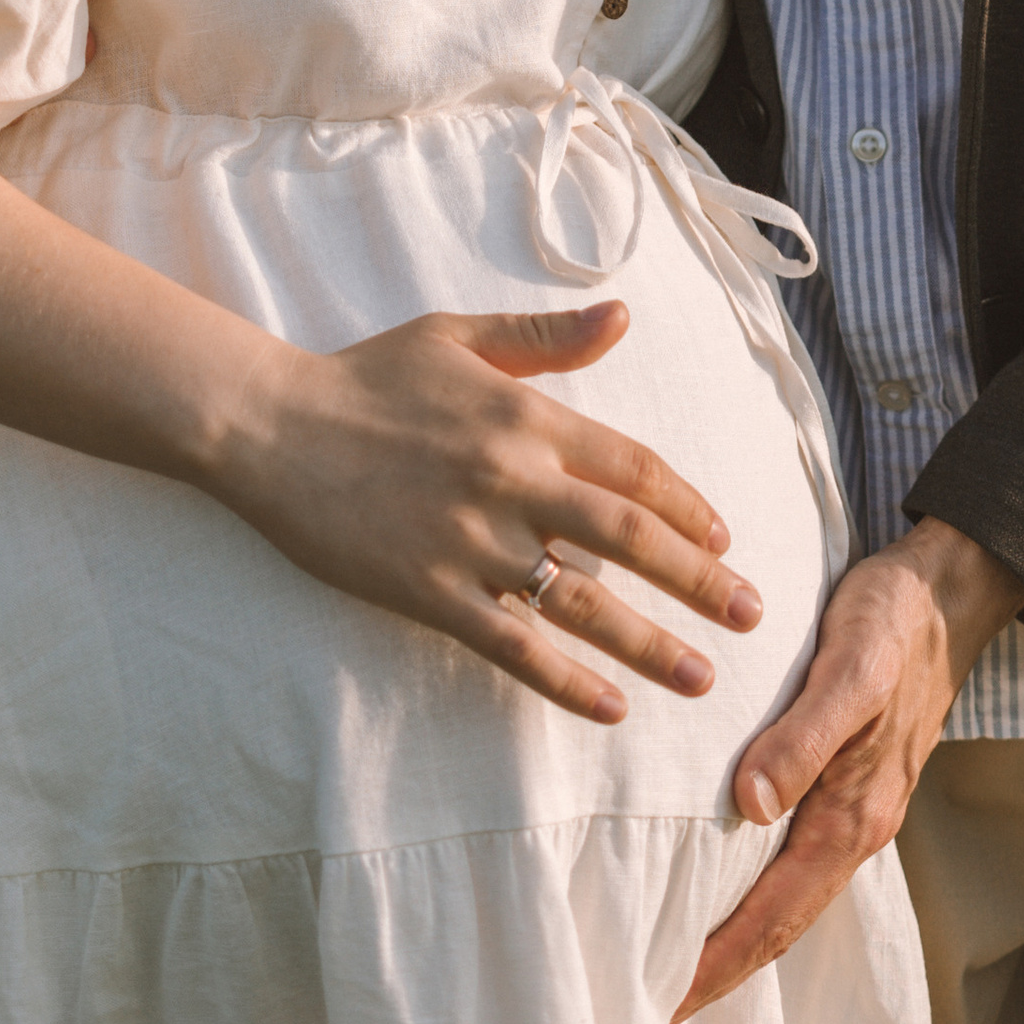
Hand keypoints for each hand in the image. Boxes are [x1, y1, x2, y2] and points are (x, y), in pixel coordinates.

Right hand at [214, 298, 767, 724]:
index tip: (724, 538)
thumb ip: (547, 337)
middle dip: (699, 579)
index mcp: (526, 416)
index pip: (633, 466)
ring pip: (582, 600)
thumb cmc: (367, 375)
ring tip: (703, 677)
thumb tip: (623, 317)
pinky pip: (513, 643)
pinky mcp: (430, 590)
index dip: (687, 505)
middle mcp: (512, 479)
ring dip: (650, 642)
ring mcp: (472, 540)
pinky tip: (609, 706)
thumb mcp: (458, 336)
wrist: (270, 424)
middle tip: (752, 614)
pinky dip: (566, 679)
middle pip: (629, 537)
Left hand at [672, 518, 1023, 1021]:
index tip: (662, 1004)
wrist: (949, 590)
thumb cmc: (893, 622)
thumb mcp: (851, 670)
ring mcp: (851, 808)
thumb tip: (749, 805)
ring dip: (733, 936)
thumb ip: (804, 738)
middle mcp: (853, 827)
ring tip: (670, 961)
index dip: (718, 964)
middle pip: (777, 924)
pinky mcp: (844, 782)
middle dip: (717, 971)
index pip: (774, 916)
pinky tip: (716, 881)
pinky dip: (751, 889)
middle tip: (649, 1007)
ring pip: (784, 896)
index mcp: (853, 816)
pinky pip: (790, 859)